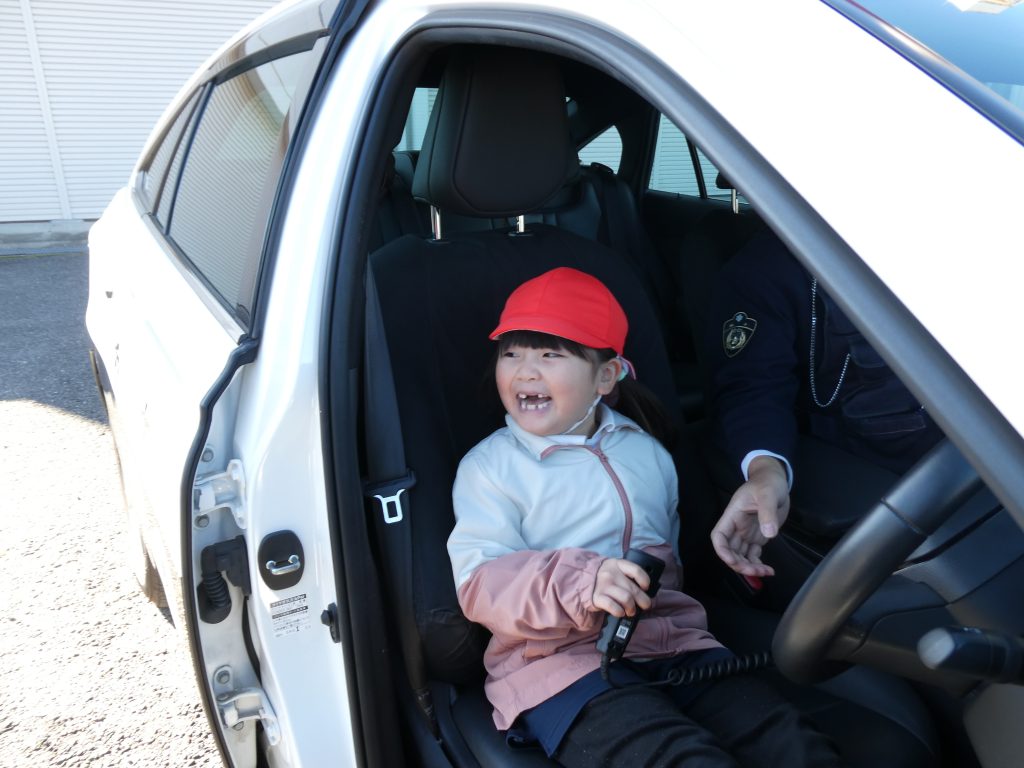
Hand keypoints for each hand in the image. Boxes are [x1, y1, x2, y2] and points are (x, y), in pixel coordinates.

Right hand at [591, 557, 652, 617]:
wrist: (583, 579)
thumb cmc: (605, 577)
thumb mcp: (615, 569)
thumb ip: (627, 575)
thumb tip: (644, 591)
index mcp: (618, 564)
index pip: (637, 570)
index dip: (645, 581)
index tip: (645, 588)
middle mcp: (611, 573)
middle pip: (634, 589)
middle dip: (643, 601)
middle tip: (644, 606)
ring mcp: (604, 585)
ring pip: (626, 599)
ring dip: (632, 608)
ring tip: (631, 611)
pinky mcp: (597, 597)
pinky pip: (613, 607)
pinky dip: (620, 612)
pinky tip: (620, 612)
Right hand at [710, 456, 789, 576]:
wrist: (775, 480)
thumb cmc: (768, 483)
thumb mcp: (767, 494)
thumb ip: (767, 513)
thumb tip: (769, 534)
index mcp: (733, 515)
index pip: (719, 536)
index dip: (722, 551)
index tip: (734, 561)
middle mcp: (737, 527)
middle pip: (730, 551)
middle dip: (740, 564)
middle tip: (758, 572)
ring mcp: (746, 533)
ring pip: (741, 556)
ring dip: (750, 567)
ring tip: (767, 572)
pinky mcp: (757, 536)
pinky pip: (753, 555)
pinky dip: (758, 564)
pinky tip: (768, 570)